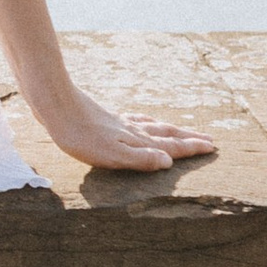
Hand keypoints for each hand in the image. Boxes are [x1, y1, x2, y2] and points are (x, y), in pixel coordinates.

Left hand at [26, 86, 216, 174]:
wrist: (55, 105)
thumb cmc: (79, 135)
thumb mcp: (111, 154)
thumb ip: (140, 158)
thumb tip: (169, 162)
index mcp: (136, 140)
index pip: (170, 146)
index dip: (191, 148)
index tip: (212, 148)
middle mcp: (131, 129)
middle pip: (166, 133)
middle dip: (188, 138)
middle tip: (209, 139)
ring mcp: (118, 122)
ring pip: (152, 126)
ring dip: (170, 129)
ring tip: (183, 130)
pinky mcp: (104, 118)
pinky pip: (134, 120)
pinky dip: (146, 122)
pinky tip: (140, 121)